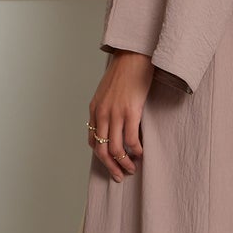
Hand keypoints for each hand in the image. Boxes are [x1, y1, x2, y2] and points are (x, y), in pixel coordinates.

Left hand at [89, 51, 153, 180]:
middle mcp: (102, 114)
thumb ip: (106, 107)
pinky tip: (141, 154)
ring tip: (132, 169)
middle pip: (101, 150)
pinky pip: (131, 139)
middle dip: (110, 167)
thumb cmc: (124, 72)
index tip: (110, 163)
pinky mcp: (131, 112)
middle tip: (119, 176)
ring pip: (115, 149)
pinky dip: (135, 151)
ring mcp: (115, 114)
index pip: (92, 140)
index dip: (101, 156)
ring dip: (123, 163)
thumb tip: (113, 122)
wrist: (133, 56)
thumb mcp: (107, 91)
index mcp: (94, 109)